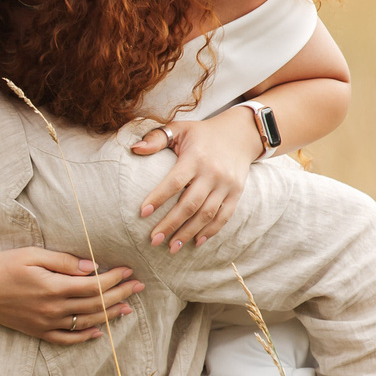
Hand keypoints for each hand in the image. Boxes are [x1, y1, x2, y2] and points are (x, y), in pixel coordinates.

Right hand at [0, 248, 141, 344]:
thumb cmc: (0, 266)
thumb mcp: (31, 254)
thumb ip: (62, 261)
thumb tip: (91, 267)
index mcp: (53, 287)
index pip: (93, 285)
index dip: (114, 278)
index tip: (128, 270)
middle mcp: (53, 309)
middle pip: (95, 304)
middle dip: (120, 294)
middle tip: (139, 287)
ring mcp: (46, 323)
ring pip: (86, 322)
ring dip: (110, 315)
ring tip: (128, 308)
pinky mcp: (38, 331)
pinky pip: (67, 339)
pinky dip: (85, 337)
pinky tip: (99, 332)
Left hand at [133, 108, 263, 250]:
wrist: (241, 134)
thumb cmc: (202, 134)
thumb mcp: (180, 128)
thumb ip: (156, 138)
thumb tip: (134, 148)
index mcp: (195, 157)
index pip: (175, 181)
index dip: (159, 198)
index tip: (142, 213)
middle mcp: (212, 172)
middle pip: (190, 204)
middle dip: (171, 224)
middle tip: (153, 240)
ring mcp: (226, 184)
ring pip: (207, 214)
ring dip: (188, 233)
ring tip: (171, 247)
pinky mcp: (236, 193)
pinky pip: (224, 216)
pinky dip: (211, 231)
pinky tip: (196, 242)